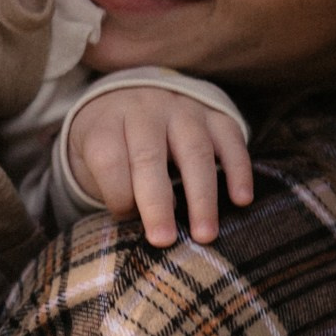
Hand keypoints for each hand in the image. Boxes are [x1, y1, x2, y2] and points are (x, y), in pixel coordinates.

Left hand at [66, 86, 252, 246]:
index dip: (116, 194)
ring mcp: (183, 109)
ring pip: (195, 151)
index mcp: (107, 123)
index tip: (126, 218)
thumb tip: (148, 224)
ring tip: (205, 234)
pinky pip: (231, 139)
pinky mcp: (215, 114)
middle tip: (163, 240)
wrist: (135, 95)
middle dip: (157, 203)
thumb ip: (112, 187)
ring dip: (202, 196)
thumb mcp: (93, 158)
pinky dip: (238, 170)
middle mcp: (145, 111)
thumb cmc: (114, 143)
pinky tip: (242, 200)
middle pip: (149, 157)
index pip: (108, 159)